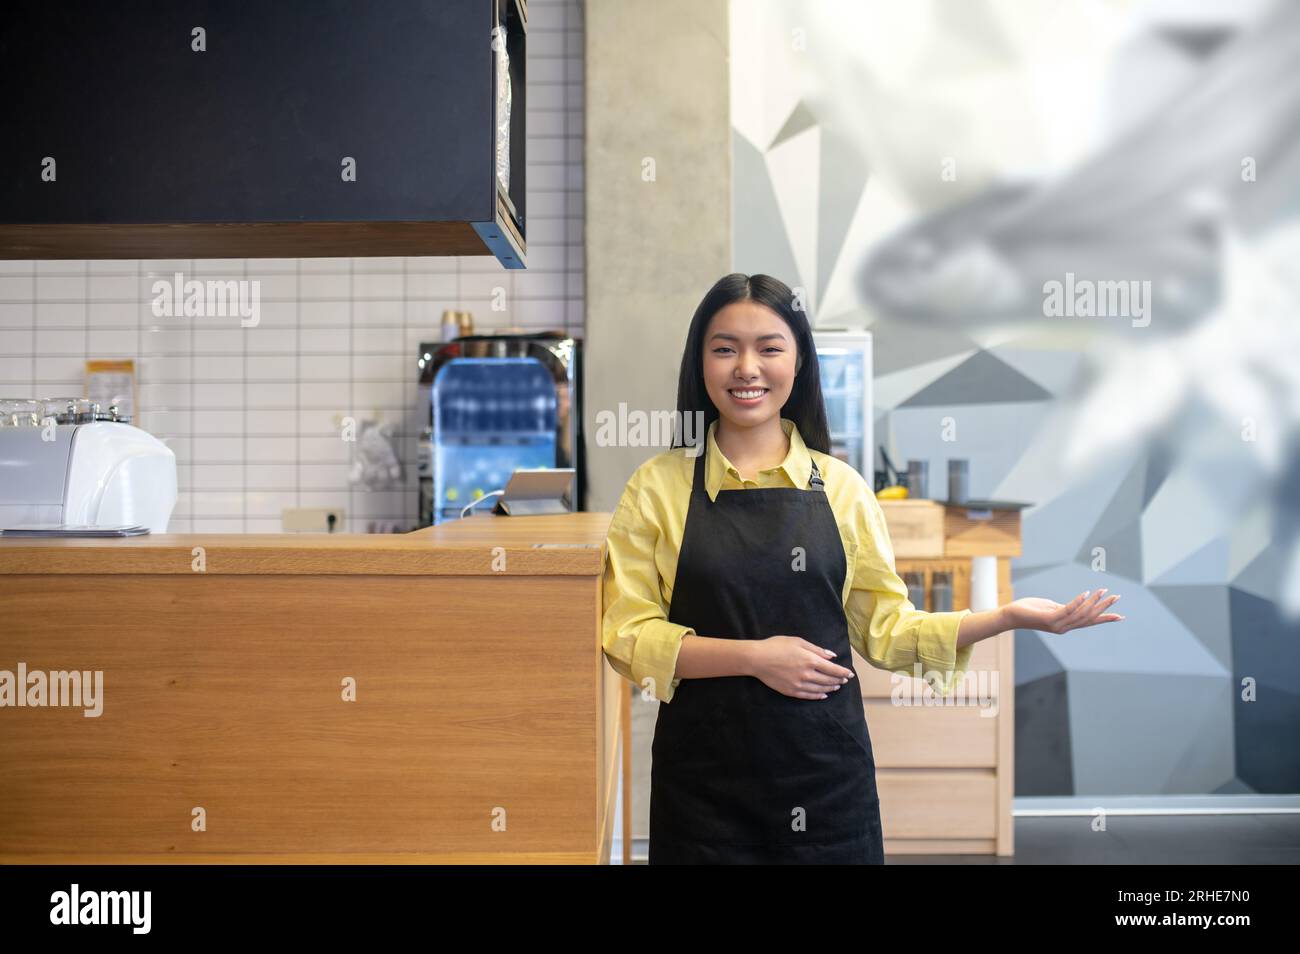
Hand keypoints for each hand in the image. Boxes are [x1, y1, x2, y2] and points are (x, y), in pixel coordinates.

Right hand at [748, 635, 855, 698]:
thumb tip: (831, 656)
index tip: (850, 674)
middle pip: (828, 680)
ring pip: (821, 689)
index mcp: (810, 660)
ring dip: (831, 688)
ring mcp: (799, 684)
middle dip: (839, 680)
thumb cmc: (776, 646)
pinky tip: (823, 694)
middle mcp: (807, 674)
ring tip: (836, 686)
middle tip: (844, 680)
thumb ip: (816, 649)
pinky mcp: (791, 691)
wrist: (757, 659)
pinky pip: (809, 695)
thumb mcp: (798, 642)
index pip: (833, 669)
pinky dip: (818, 695)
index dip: (843, 672)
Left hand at [1006, 589, 1123, 633]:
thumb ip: (1065, 608)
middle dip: (1104, 607)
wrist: (1011, 615)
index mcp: (1066, 625)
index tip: (1121, 616)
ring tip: (1103, 590)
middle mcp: (1064, 627)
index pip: (1090, 622)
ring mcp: (1057, 624)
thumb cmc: (1030, 609)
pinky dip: (1078, 601)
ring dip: (1093, 601)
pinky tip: (1086, 593)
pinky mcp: (1049, 618)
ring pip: (1081, 614)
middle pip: (1089, 617)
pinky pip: (1067, 609)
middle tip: (1116, 596)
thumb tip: (1078, 603)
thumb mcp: (1051, 608)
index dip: (1105, 618)